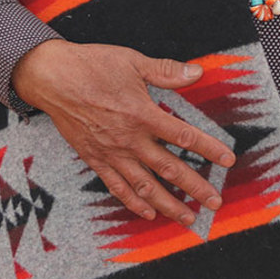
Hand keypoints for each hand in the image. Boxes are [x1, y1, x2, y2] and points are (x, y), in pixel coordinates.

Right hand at [12, 40, 235, 224]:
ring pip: (145, 185)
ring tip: (188, 217)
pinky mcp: (94, 158)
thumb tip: (197, 73)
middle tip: (215, 201)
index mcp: (141, 113)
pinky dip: (133, 202)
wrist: (51, 77)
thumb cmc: (92, 65)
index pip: (182, 136)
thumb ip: (166, 71)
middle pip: (168, 168)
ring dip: (168, 203)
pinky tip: (148, 212)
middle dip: (194, 186)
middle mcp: (129, 139)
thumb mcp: (132, 61)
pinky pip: (117, 186)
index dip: (208, 148)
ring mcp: (111, 152)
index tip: (227, 160)